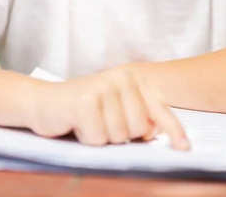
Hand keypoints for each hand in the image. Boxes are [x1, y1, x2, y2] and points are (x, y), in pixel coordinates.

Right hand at [29, 65, 189, 149]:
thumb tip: (155, 133)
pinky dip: (86, 138)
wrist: (42, 101)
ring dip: (101, 137)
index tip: (184, 148)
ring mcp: (102, 87)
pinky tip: (76, 124)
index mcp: (131, 78)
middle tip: (101, 122)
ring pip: (118, 135)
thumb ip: (138, 117)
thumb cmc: (82, 109)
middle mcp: (120, 78)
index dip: (174, 131)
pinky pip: (98, 138)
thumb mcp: (115, 109)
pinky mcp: (85, 101)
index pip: (159, 109)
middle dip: (119, 134)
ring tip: (88, 121)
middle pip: (138, 128)